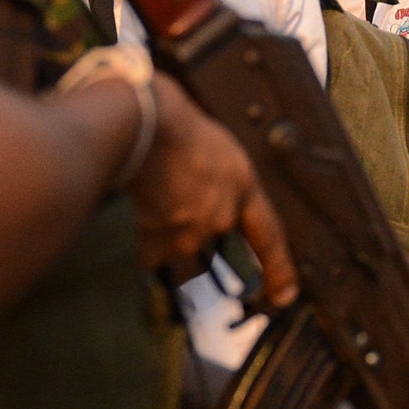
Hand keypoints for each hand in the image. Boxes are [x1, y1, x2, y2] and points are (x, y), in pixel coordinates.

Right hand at [128, 75, 298, 300]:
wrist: (136, 122)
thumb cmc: (165, 114)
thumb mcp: (204, 136)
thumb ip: (209, 168)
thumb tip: (190, 175)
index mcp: (241, 182)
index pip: (268, 234)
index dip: (279, 268)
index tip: (285, 294)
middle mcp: (220, 215)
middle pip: (209, 241)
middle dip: (185, 224)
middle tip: (163, 195)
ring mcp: (189, 233)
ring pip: (173, 247)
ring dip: (157, 229)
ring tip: (137, 191)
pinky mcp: (156, 244)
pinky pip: (145, 253)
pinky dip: (133, 239)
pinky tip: (123, 208)